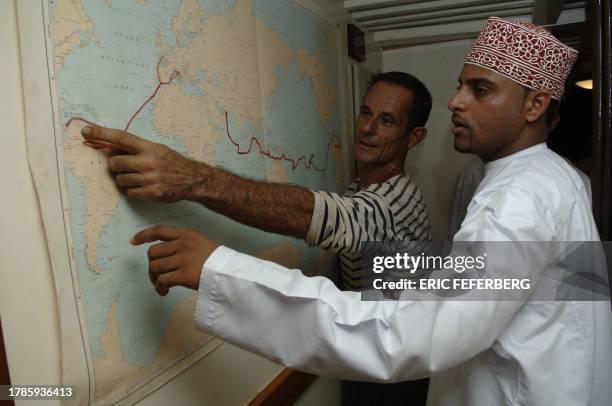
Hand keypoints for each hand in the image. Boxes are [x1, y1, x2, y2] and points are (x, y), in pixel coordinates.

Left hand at [81, 125, 198, 201]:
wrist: (192, 179)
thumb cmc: (171, 163)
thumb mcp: (156, 149)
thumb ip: (135, 149)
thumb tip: (110, 147)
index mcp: (148, 148)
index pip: (121, 138)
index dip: (102, 134)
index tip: (86, 131)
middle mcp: (148, 162)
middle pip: (115, 163)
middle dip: (116, 166)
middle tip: (126, 167)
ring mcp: (149, 178)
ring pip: (120, 180)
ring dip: (125, 180)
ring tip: (139, 178)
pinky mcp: (152, 193)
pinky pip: (129, 193)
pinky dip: (134, 191)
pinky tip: (144, 187)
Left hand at [131, 225, 219, 295]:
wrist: (231, 272)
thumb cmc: (220, 261)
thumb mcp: (204, 243)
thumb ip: (186, 244)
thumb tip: (168, 255)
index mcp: (187, 234)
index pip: (160, 230)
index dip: (143, 235)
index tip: (133, 241)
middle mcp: (183, 244)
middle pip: (153, 252)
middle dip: (151, 265)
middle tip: (156, 276)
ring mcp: (183, 259)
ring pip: (154, 267)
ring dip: (154, 279)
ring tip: (161, 285)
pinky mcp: (183, 274)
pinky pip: (162, 280)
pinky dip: (159, 288)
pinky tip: (164, 292)